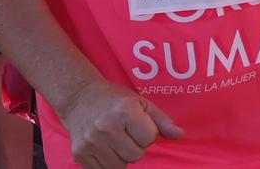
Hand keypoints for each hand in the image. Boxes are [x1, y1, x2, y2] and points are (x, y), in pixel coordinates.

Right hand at [58, 80, 182, 167]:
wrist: (80, 98)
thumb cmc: (115, 100)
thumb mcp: (141, 103)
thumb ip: (162, 120)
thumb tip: (180, 135)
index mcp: (125, 111)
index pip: (149, 138)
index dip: (149, 134)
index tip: (140, 126)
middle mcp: (107, 128)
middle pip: (136, 155)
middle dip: (137, 147)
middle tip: (128, 135)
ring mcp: (91, 143)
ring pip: (120, 166)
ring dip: (123, 157)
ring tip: (117, 142)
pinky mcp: (79, 154)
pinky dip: (108, 164)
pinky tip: (106, 149)